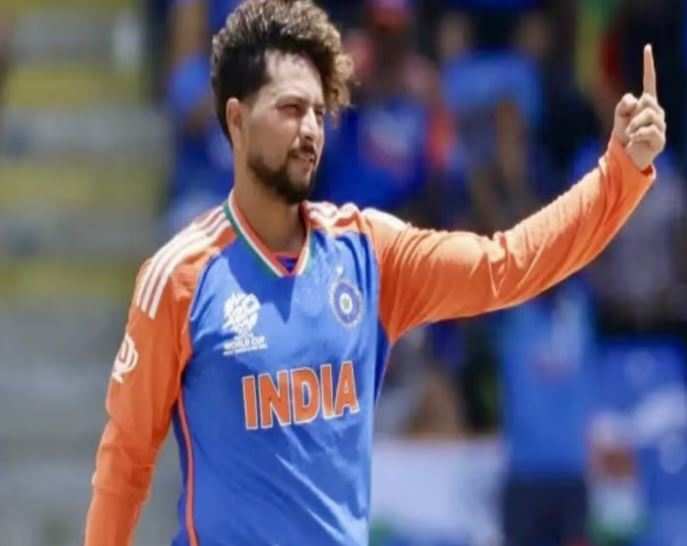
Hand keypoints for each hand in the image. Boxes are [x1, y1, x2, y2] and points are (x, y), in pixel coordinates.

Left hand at [612, 44, 665, 170]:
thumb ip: (624, 104)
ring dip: (634, 126)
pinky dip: (637, 135)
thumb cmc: (623, 135)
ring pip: (648, 115)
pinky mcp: (660, 139)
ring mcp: (661, 125)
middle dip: (634, 113)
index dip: (648, 65)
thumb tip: (636, 99)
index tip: (647, 47)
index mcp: (647, 104)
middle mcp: (657, 112)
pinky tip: (634, 140)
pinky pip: (649, 131)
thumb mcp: (619, 117)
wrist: (625, 156)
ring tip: (631, 135)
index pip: (650, 81)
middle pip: (647, 101)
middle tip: (629, 127)